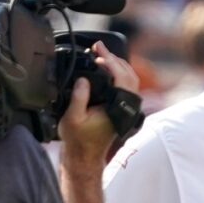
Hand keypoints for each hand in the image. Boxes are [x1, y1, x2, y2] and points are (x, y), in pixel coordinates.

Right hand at [59, 41, 139, 163]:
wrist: (85, 155)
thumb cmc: (78, 139)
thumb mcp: (73, 117)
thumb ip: (79, 97)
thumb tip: (84, 79)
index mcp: (117, 108)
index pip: (122, 78)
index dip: (111, 61)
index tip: (98, 51)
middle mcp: (126, 106)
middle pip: (130, 75)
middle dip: (115, 58)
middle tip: (99, 47)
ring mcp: (126, 107)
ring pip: (130, 79)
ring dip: (118, 64)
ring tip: (101, 53)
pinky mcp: (122, 107)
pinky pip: (125, 85)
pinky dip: (118, 73)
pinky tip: (106, 67)